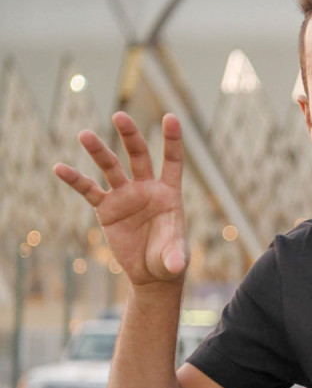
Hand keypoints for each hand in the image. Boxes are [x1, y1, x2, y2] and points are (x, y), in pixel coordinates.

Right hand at [53, 112, 187, 285]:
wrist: (150, 271)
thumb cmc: (169, 259)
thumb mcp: (174, 258)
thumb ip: (175, 257)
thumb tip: (175, 266)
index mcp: (169, 193)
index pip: (171, 161)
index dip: (172, 140)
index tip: (170, 117)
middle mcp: (146, 188)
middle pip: (138, 155)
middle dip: (130, 135)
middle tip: (120, 115)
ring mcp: (125, 195)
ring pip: (110, 167)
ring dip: (98, 151)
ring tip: (84, 134)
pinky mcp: (106, 208)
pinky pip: (89, 190)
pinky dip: (75, 179)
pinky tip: (60, 168)